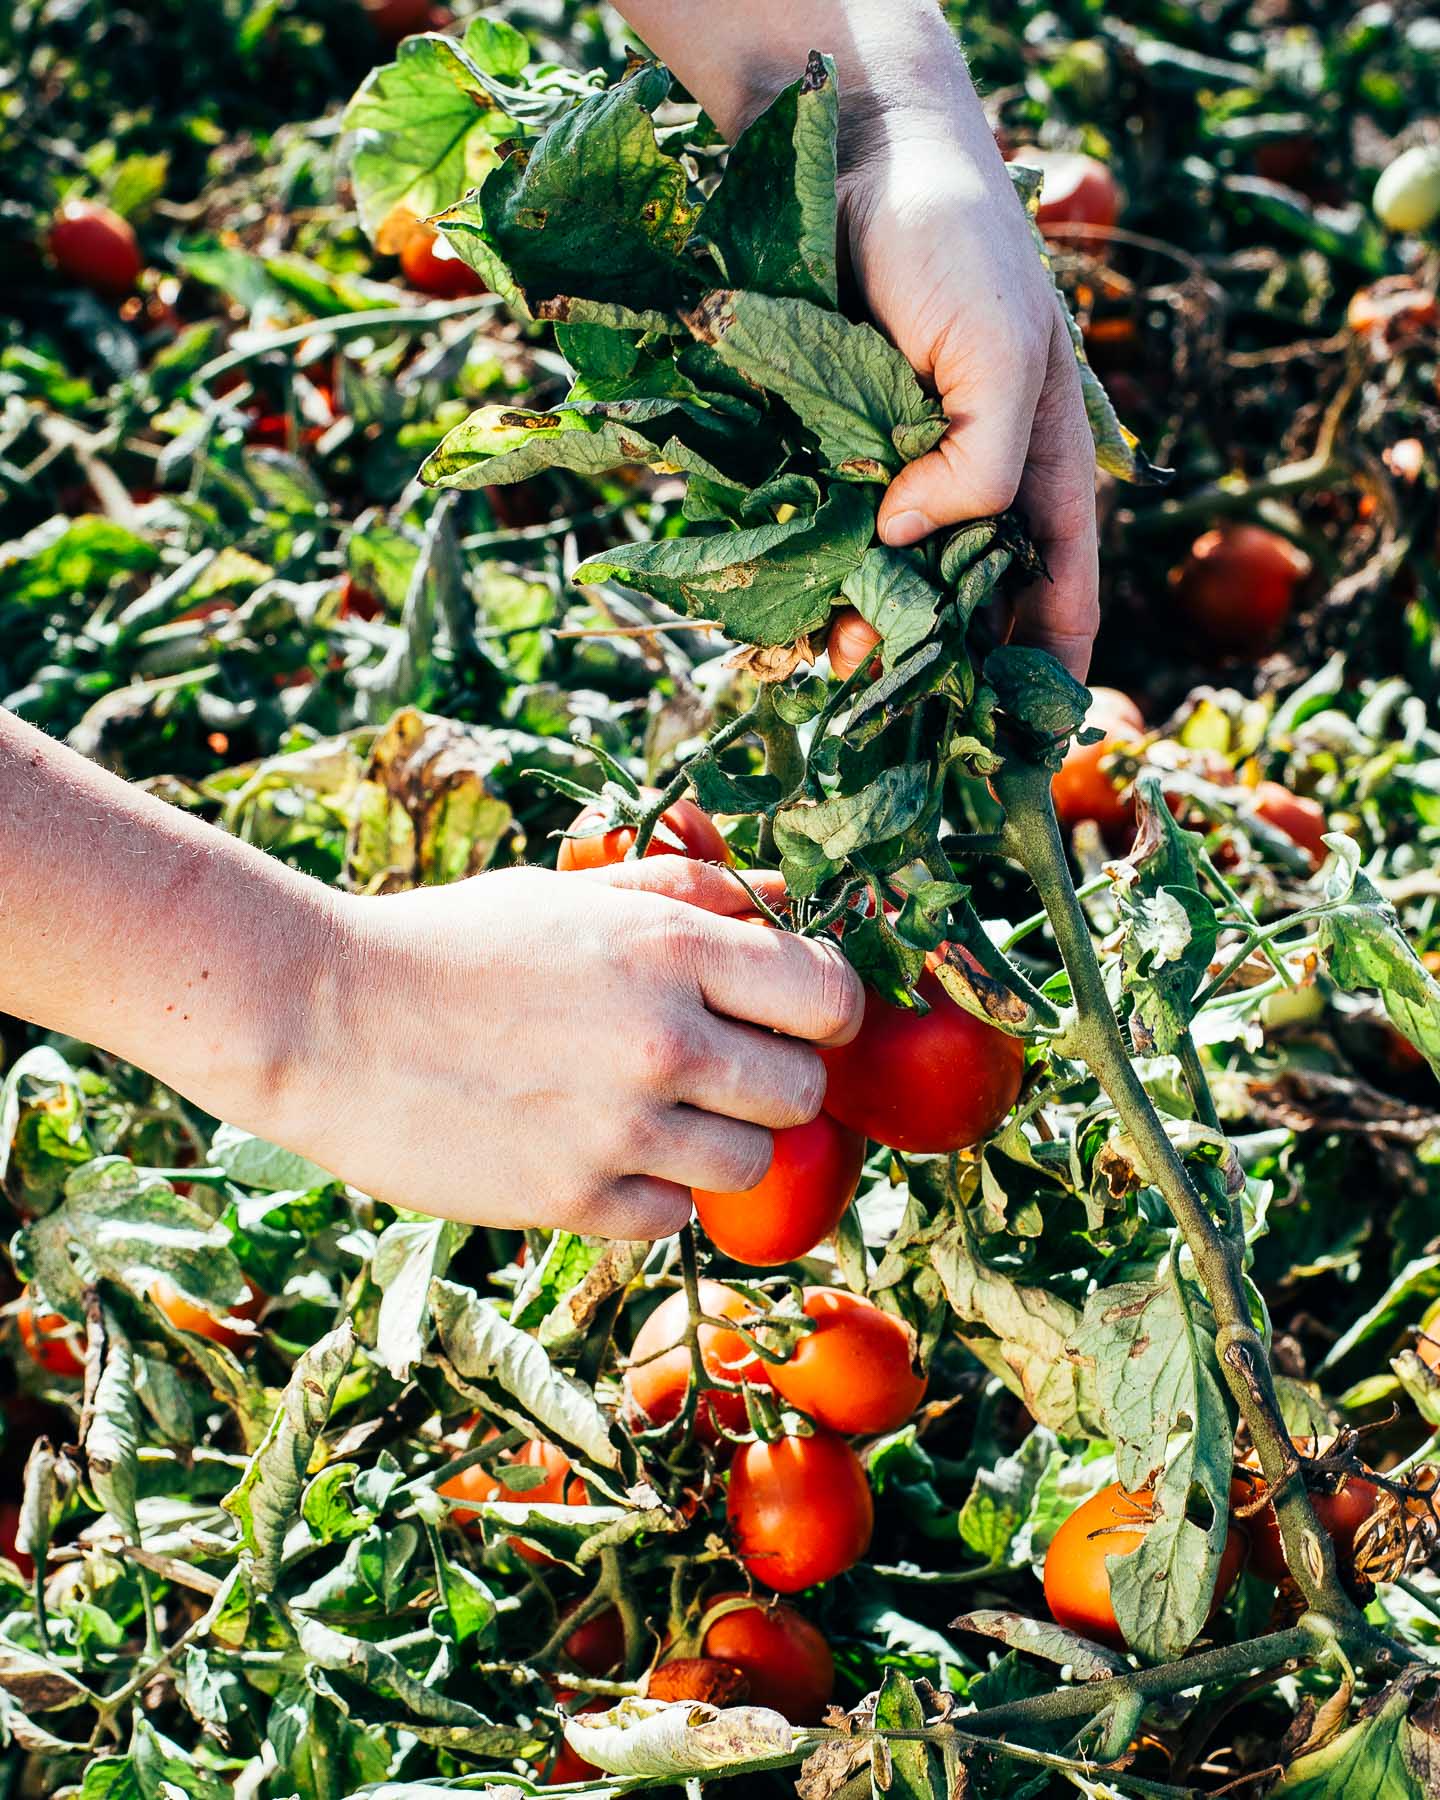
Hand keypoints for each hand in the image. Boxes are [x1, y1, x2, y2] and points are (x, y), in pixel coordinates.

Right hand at [278, 858, 862, 1239]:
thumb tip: (786, 900)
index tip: (792, 1016)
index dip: (824, 1009)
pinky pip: (676, 1216)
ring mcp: (621, 1126)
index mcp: (668, 947)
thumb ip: (685, 892)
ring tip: (656, 1114)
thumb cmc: (449, 943)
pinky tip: (603, 1153)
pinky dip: (655, 1192)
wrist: (323, 1017)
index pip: (830, 996)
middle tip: (720, 1069)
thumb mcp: (568, 894)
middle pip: (804, 1091)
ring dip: (720, 1143)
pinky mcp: (574, 1199)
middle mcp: (663, 1038)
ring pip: (753, 1166)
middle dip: (775, 1080)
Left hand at [831, 101, 1099, 680]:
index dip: (1051, 668)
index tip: (1032, 747)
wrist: (854, 152)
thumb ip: (983, 461)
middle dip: (938, 667)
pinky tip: (784, 614)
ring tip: (826, 667)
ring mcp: (895, 473)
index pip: (1063, 589)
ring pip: (887, 582)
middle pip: (968, 603)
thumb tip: (911, 543)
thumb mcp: (999, 351)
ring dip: (863, 633)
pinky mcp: (827, 453)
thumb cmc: (956, 240)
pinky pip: (821, 534)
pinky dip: (808, 579)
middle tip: (898, 717)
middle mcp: (970, 482)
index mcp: (1041, 465)